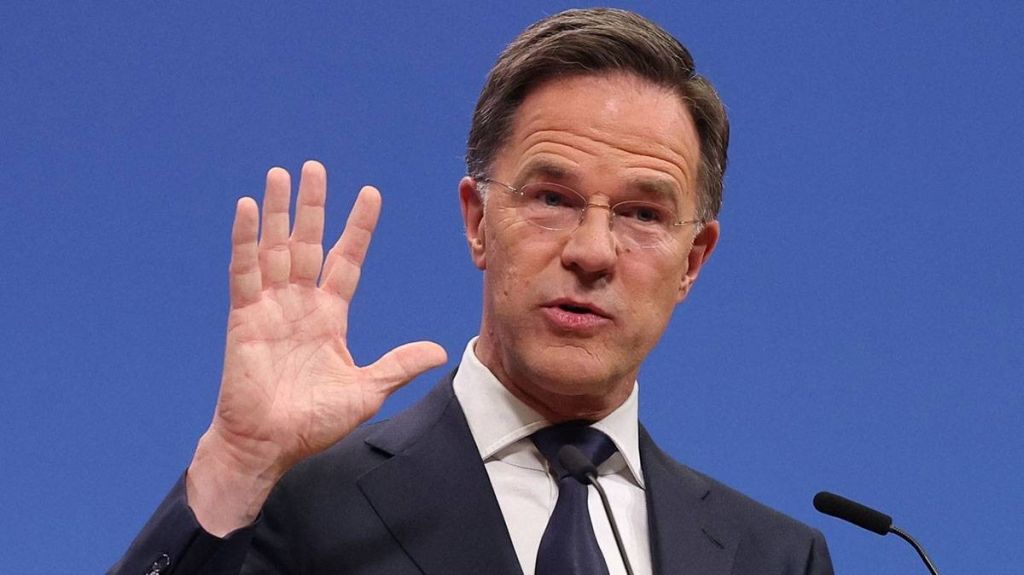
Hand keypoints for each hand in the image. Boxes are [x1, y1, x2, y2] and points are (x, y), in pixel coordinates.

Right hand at [187, 161, 446, 534]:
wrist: (270, 446)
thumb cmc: (314, 423)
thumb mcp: (366, 390)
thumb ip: (398, 365)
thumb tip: (439, 350)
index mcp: (329, 317)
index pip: (345, 261)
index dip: (357, 228)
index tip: (370, 194)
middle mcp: (300, 304)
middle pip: (307, 243)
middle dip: (312, 206)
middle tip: (314, 168)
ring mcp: (270, 308)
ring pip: (275, 248)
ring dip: (278, 212)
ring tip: (281, 174)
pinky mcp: (244, 317)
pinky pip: (244, 271)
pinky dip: (245, 240)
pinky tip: (249, 208)